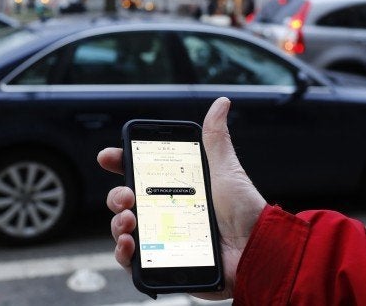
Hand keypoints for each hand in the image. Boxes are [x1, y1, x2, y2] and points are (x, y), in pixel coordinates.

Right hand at [97, 97, 266, 299]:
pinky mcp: (164, 262)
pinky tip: (128, 244)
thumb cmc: (245, 211)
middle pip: (126, 201)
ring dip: (116, 222)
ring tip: (129, 219)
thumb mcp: (225, 170)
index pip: (141, 174)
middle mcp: (166, 212)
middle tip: (127, 195)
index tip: (108, 157)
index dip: (121, 163)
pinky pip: (133, 260)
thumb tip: (222, 102)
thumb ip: (216, 139)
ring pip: (123, 229)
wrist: (257, 250)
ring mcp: (162, 239)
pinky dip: (122, 252)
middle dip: (116, 195)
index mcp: (177, 189)